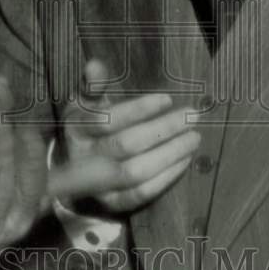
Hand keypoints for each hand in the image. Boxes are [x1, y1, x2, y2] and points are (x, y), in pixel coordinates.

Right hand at [47, 59, 199, 212]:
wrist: (74, 172)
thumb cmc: (88, 128)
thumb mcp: (85, 105)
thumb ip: (93, 86)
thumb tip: (95, 65)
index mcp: (76, 128)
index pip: (107, 120)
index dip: (138, 110)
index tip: (167, 99)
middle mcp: (83, 159)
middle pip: (125, 145)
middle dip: (161, 130)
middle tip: (190, 117)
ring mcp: (97, 185)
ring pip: (135, 172)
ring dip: (169, 155)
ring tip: (194, 138)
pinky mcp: (112, 204)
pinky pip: (141, 194)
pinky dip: (166, 178)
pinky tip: (185, 161)